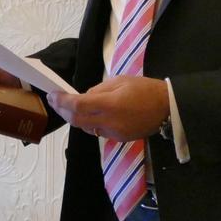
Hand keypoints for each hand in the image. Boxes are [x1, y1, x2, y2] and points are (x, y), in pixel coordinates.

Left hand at [47, 75, 168, 141]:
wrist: (168, 108)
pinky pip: (97, 131)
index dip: (61, 101)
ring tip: (67, 106)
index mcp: (109, 105)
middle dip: (62, 110)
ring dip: (74, 117)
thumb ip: (98, 90)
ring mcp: (113, 133)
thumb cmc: (145, 89)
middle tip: (54, 100)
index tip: (52, 95)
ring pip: (85, 127)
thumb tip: (83, 97)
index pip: (77, 105)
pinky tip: (87, 114)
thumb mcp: (119, 81)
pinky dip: (88, 122)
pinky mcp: (118, 139)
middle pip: (76, 119)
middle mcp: (109, 122)